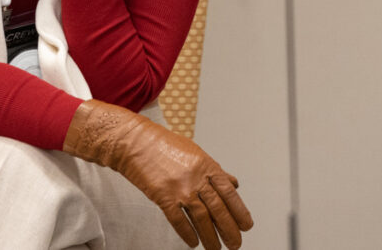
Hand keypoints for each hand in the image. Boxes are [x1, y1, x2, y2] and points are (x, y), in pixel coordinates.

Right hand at [63, 99, 253, 248]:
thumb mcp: (195, 152)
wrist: (135, 142)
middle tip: (235, 244)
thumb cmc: (164, 144)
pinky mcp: (162, 196)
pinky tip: (193, 242)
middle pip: (217, 209)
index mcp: (206, 165)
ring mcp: (179, 188)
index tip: (246, 225)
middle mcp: (195, 178)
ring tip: (215, 248)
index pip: (229, 193)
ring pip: (200, 218)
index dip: (239, 211)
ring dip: (210, 236)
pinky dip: (187, 233)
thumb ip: (215, 170)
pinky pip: (178, 220)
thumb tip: (233, 183)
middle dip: (228, 229)